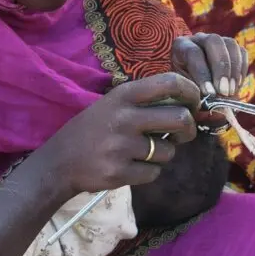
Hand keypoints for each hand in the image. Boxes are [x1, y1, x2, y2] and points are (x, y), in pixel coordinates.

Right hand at [35, 72, 200, 196]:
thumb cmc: (93, 130)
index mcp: (123, 95)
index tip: (195, 103)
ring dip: (163, 154)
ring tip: (142, 153)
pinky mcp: (120, 172)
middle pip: (180, 118)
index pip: (170, 82)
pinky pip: (154, 173)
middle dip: (189, 129)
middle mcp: (124, 117)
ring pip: (168, 151)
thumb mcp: (113, 104)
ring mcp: (122, 146)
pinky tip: (130, 167)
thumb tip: (189, 106)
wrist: (59, 162)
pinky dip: (149, 172)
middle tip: (184, 134)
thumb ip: (145, 103)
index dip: (192, 91)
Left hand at [171, 33, 248, 96]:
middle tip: (224, 91)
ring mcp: (218, 40)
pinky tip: (237, 86)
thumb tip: (213, 97)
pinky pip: (242, 52)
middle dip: (221, 68)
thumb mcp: (185, 90)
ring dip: (234, 70)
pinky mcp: (232, 47)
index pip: (194, 53)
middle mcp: (199, 38)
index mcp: (181, 46)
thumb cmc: (187, 89)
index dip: (203, 73)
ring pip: (231, 44)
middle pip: (214, 41)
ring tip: (232, 91)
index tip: (210, 93)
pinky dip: (242, 70)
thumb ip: (196, 92)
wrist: (197, 88)